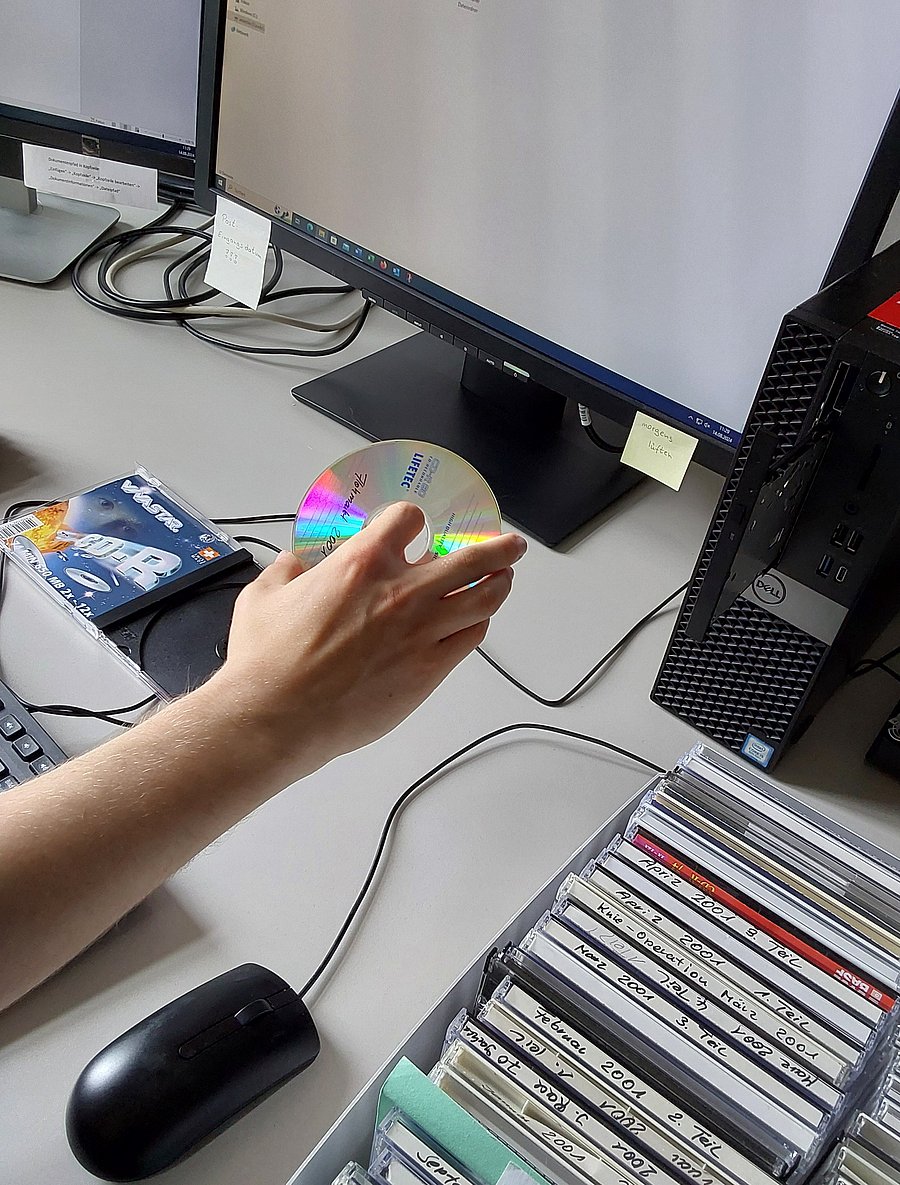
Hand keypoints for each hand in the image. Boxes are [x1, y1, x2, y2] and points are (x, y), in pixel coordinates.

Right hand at [211, 503, 526, 772]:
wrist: (277, 716)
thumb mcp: (263, 597)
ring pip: (483, 598)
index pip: (409, 520)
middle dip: (497, 547)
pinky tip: (476, 623)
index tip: (417, 526)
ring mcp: (421, 632)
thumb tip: (292, 567)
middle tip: (510, 545)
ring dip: (500, 584)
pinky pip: (470, 639)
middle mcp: (401, 592)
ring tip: (505, 579)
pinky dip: (477, 625)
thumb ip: (285, 573)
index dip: (414, 520)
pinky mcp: (428, 670)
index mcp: (362, 563)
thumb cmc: (267, 661)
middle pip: (471, 558)